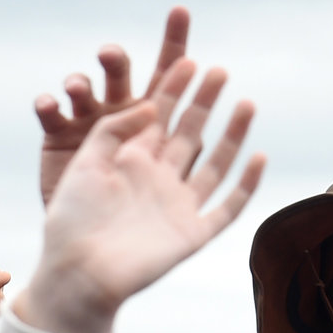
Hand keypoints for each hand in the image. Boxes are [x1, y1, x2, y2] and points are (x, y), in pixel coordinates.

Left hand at [9, 63, 264, 332]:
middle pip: (189, 133)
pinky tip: (259, 157)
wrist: (77, 273)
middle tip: (219, 71)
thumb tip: (151, 106)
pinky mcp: (193, 233)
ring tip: (246, 103)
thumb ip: (114, 129)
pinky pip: (228, 207)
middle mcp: (159, 179)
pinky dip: (246, 184)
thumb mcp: (85, 162)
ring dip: (232, 135)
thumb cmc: (72, 219)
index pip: (159, 116)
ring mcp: (178, 205)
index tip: (188, 60)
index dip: (174, 88)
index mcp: (130, 160)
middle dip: (204, 101)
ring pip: (215, 164)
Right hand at [35, 8, 191, 205]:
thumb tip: (177, 110)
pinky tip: (49, 102)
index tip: (181, 10)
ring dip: (79, 82)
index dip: (174, 40)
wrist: (101, 247)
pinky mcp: (56, 136)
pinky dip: (47, 103)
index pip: (168, 71)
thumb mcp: (169, 183)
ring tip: (77, 88)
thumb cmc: (141, 216)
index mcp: (156, 116)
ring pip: (83, 89)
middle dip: (114, 60)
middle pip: (120, 73)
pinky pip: (50, 113)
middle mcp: (121, 111)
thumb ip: (183, 148)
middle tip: (110, 57)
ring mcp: (87, 121)